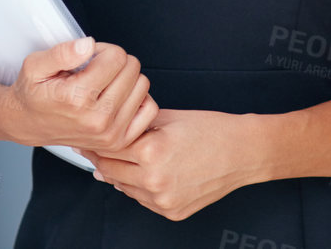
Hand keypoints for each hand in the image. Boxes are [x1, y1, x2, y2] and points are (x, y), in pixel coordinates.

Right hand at [0, 36, 157, 154]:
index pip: (116, 56)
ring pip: (142, 85)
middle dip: (114, 62)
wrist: (28, 123)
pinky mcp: (118, 142)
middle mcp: (97, 119)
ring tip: (103, 84)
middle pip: (132, 68)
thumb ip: (62, 52)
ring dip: (126, 79)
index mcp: (77, 98)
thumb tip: (88, 45)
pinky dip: (138, 99)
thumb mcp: (35, 65)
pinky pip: (149, 109)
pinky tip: (118, 97)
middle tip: (94, 71)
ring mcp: (110, 133)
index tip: (88, 59)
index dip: (102, 50)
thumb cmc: (33, 95)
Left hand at [82, 109, 270, 220]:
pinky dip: (141, 187)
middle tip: (95, 148)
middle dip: (102, 158)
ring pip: (124, 188)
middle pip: (109, 171)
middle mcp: (154, 179)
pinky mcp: (171, 212)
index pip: (108, 148)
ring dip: (121, 173)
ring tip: (131, 158)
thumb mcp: (169, 117)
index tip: (86, 138)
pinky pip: (144, 200)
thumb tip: (109, 135)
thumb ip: (135, 126)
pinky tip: (150, 172)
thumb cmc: (212, 130)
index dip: (95, 142)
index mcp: (152, 150)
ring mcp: (163, 200)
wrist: (244, 151)